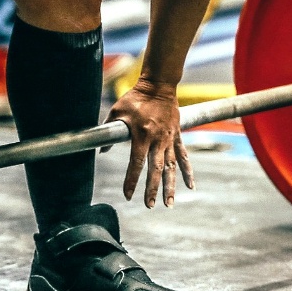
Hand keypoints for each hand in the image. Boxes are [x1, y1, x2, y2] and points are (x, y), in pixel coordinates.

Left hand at [103, 79, 194, 206]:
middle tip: (149, 205)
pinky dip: (187, 172)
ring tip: (169, 204)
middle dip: (152, 189)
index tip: (127, 195)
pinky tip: (190, 186)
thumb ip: (108, 131)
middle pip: (156, 169)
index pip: (136, 163)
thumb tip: (101, 150)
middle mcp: (157, 140)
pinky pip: (184, 156)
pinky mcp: (177, 136)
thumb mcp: (117, 111)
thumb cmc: (135, 98)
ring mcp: (169, 139)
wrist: (159, 85)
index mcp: (141, 135)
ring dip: (170, 186)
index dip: (131, 180)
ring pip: (171, 167)